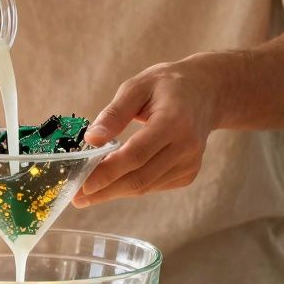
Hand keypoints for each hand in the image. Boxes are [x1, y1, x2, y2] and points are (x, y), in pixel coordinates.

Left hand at [73, 54, 222, 207]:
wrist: (206, 92)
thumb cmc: (167, 85)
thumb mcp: (138, 86)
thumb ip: (114, 113)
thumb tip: (92, 138)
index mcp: (173, 121)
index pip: (136, 154)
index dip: (109, 172)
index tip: (83, 183)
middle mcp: (186, 147)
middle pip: (140, 177)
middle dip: (106, 190)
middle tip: (77, 197)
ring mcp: (190, 163)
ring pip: (146, 186)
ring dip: (115, 192)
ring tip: (88, 193)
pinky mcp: (188, 173)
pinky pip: (154, 185)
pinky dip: (131, 186)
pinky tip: (113, 183)